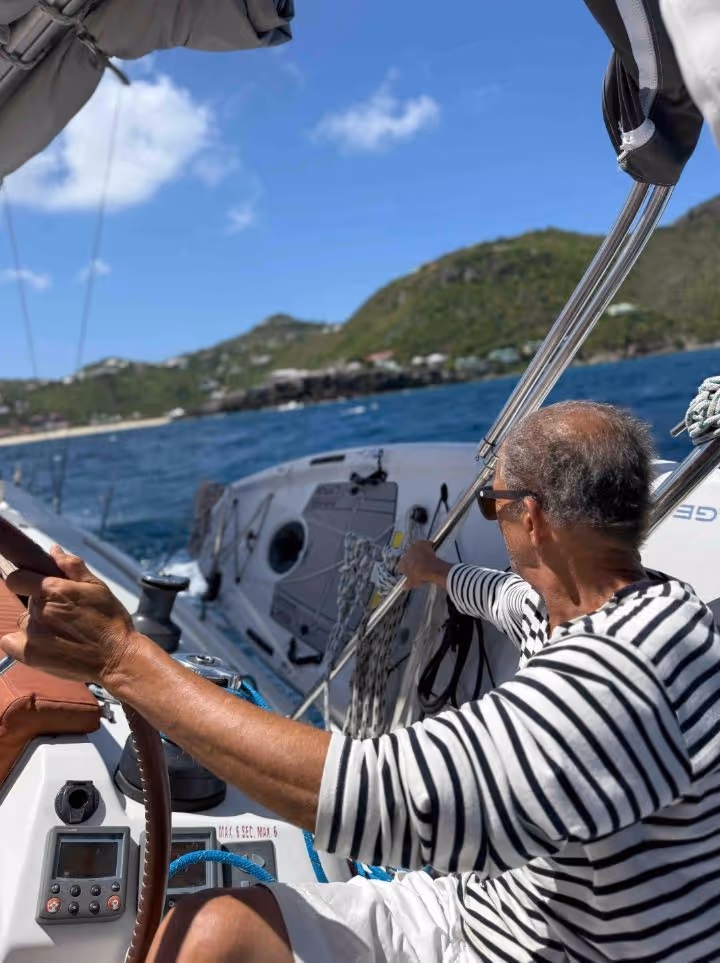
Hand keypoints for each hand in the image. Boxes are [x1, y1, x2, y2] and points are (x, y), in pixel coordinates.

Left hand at [0, 545, 138, 685]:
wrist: (117, 658)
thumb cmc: (110, 621)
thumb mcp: (97, 586)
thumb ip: (72, 566)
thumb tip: (54, 551)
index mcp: (54, 590)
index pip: (17, 578)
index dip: (25, 580)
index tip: (35, 586)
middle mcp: (39, 611)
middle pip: (27, 602)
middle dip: (42, 604)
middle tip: (66, 614)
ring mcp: (33, 635)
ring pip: (24, 622)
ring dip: (37, 624)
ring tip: (62, 633)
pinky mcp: (30, 655)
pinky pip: (11, 643)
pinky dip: (21, 642)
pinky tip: (43, 644)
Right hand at [398, 539, 451, 588]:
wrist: (433, 569)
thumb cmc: (422, 576)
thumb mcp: (413, 583)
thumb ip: (407, 584)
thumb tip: (404, 586)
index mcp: (402, 563)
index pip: (401, 566)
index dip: (406, 570)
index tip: (410, 572)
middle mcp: (406, 554)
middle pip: (408, 557)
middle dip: (412, 561)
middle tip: (418, 566)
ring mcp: (414, 547)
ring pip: (414, 549)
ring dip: (417, 552)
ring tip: (424, 558)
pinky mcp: (422, 543)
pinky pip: (423, 543)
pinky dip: (426, 545)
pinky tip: (429, 548)